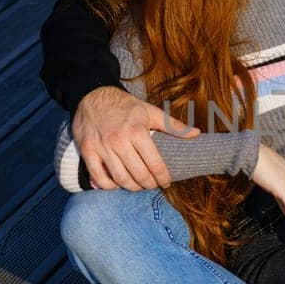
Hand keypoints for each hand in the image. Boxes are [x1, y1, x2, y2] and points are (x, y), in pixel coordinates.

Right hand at [72, 86, 198, 190]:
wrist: (93, 96)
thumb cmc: (126, 106)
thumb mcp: (150, 111)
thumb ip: (173, 125)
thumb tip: (196, 133)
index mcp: (138, 131)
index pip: (155, 164)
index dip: (163, 178)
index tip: (166, 182)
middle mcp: (119, 141)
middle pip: (139, 175)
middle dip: (149, 184)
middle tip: (153, 185)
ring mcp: (102, 147)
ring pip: (120, 179)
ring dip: (132, 187)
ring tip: (138, 186)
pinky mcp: (88, 151)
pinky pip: (99, 177)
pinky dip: (109, 186)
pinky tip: (117, 184)